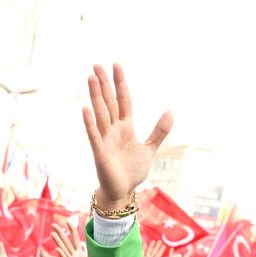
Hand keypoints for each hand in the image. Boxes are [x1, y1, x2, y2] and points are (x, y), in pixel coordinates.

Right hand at [82, 62, 173, 203]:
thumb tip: (170, 110)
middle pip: (108, 102)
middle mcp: (113, 130)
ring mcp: (105, 139)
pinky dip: (89, 123)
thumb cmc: (132, 171)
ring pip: (100, 113)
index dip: (120, 83)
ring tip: (91, 78)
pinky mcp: (100, 152)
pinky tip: (85, 109)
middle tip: (96, 65)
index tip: (116, 65)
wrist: (123, 191)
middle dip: (104, 84)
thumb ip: (159, 130)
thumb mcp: (150, 148)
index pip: (123, 100)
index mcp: (126, 127)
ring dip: (95, 96)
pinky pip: (94, 135)